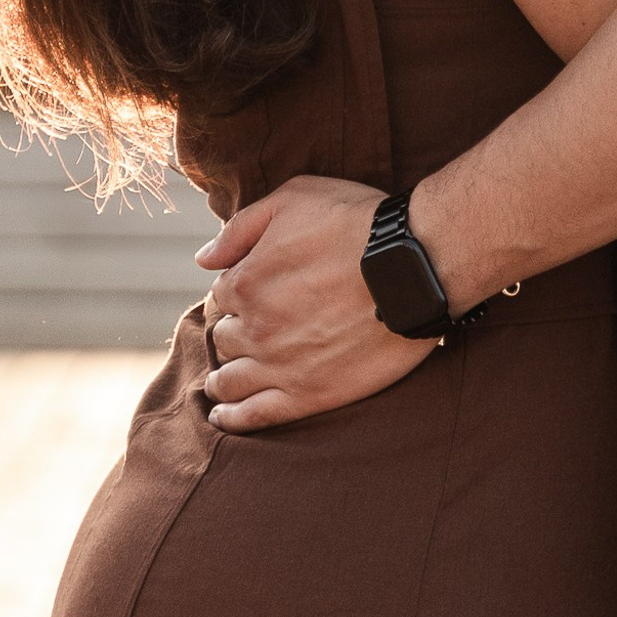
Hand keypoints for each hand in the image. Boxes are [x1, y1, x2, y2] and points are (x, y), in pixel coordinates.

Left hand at [194, 174, 435, 431]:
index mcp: (247, 280)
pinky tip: (223, 416)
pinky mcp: (308, 395)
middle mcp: (255, 327)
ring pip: (230, 379)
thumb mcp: (295, 198)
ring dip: (222, 378)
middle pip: (225, 337)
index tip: (249, 293)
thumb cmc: (356, 223)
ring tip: (221, 383)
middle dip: (233, 331)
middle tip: (249, 330)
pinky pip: (255, 416)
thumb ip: (242, 228)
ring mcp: (280, 365)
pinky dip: (233, 418)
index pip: (221, 294)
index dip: (235, 291)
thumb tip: (203, 258)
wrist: (413, 267)